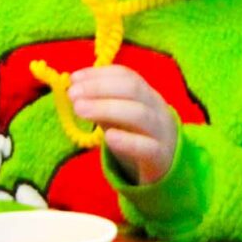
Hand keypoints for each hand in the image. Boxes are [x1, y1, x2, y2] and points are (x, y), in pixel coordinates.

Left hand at [67, 64, 179, 186]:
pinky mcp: (160, 156)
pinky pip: (147, 147)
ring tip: (79, 109)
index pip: (126, 76)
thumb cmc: (139, 136)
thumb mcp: (121, 117)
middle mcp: (156, 108)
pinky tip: (108, 137)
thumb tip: (73, 89)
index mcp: (147, 95)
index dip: (99, 74)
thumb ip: (101, 104)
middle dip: (100, 88)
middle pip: (133, 90)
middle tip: (72, 94)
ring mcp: (161, 132)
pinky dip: (128, 141)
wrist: (168, 166)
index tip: (74, 78)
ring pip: (140, 114)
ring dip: (106, 108)